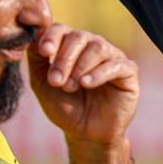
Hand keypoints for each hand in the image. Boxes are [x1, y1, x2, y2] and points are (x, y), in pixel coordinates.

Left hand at [28, 24, 138, 145]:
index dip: (52, 37)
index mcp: (72, 45)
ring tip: (70, 87)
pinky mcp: (128, 71)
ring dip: (80, 66)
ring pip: (97, 47)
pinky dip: (99, 73)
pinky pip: (116, 64)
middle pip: (79, 37)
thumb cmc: (65, 107)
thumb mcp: (42, 83)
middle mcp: (93, 45)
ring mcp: (112, 56)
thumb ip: (36, 59)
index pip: (62, 29)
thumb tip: (33, 35)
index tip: (44, 52)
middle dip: (64, 58)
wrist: (86, 134)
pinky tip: (86, 84)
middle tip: (56, 81)